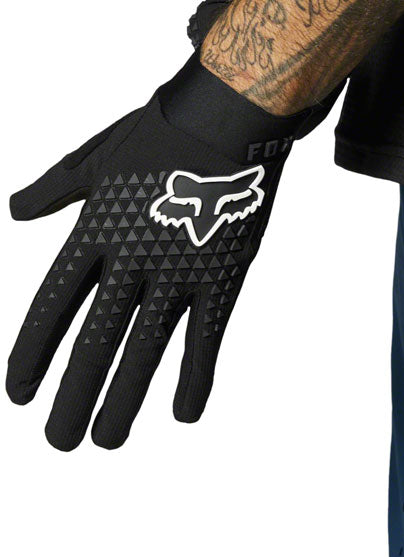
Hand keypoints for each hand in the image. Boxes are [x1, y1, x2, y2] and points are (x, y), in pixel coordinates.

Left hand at [7, 54, 331, 450]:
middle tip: (58, 442)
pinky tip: (181, 414)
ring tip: (104, 441)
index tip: (18, 394)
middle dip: (72, 396)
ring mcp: (178, 270)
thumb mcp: (95, 157)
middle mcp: (130, 258)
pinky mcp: (222, 276)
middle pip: (94, 342)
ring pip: (145, 350)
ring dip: (123, 401)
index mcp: (94, 231)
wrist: (228, 114)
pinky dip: (193, 378)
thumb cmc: (159, 131)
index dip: (32, 354)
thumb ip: (54, 189)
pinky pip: (205, 338)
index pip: (53, 306)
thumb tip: (15, 211)